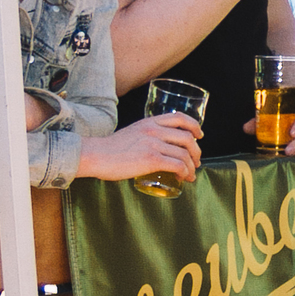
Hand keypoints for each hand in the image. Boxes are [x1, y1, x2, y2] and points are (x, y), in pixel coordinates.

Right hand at [78, 112, 202, 182]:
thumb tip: (160, 147)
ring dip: (192, 166)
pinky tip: (183, 178)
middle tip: (196, 162)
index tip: (199, 136)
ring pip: (185, 154)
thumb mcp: (132, 133)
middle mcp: (154, 130)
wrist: (95, 155)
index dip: (194, 126)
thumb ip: (147, 136)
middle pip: (188, 138)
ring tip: (189, 174)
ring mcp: (153, 144)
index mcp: (149, 122)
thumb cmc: (111, 149)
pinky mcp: (152, 159)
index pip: (179, 117)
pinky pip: (178, 165)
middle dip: (197, 152)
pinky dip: (185, 173)